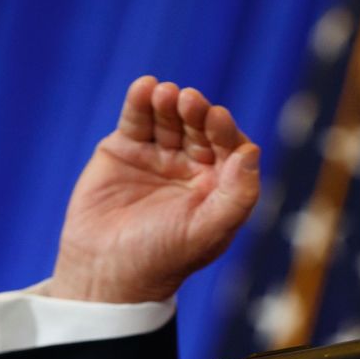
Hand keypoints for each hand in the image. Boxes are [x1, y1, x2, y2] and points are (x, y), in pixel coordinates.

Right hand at [47, 76, 260, 302]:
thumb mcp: (208, 230)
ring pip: (170, 119)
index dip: (225, 131)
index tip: (217, 118)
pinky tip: (145, 87)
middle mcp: (193, 167)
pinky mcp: (124, 149)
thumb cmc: (163, 258)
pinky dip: (140, 102)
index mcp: (221, 185)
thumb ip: (237, 195)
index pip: (231, 147)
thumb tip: (252, 151)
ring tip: (166, 94)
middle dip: (197, 112)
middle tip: (189, 99)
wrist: (106, 271)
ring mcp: (159, 156)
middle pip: (200, 128)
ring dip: (169, 103)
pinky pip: (137, 120)